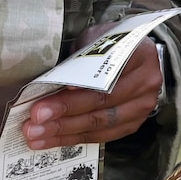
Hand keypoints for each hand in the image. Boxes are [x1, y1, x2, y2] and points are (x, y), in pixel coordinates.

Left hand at [23, 42, 161, 148]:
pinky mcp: (133, 124)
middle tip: (34, 121)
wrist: (138, 55)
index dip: (76, 92)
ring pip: (100, 124)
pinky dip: (75, 139)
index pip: (103, 77)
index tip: (48, 101)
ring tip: (36, 135)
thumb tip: (51, 83)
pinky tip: (52, 140)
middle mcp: (146, 82)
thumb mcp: (96, 39)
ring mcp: (142, 106)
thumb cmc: (110, 45)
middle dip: (63, 114)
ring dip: (64, 132)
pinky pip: (102, 136)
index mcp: (138, 54)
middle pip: (101, 103)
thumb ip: (80, 58)